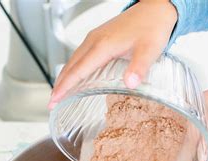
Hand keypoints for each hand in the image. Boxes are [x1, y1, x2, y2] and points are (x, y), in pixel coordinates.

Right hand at [49, 0, 176, 108]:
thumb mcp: (150, 50)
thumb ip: (140, 67)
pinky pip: (80, 55)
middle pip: (71, 65)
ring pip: (74, 59)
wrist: (156, 9)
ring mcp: (95, 37)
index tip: (55, 100)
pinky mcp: (99, 37)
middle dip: (60, 84)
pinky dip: (73, 68)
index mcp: (103, 45)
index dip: (66, 86)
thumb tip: (130, 84)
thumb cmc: (153, 27)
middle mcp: (95, 40)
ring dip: (64, 76)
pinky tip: (74, 76)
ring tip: (59, 93)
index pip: (78, 70)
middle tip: (51, 103)